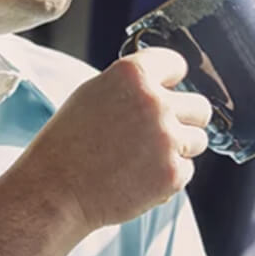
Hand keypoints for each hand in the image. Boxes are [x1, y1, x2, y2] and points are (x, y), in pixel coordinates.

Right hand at [21, 48, 211, 231]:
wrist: (55, 192)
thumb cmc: (66, 145)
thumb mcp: (92, 96)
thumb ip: (131, 87)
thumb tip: (161, 88)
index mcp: (132, 75)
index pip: (176, 64)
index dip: (170, 80)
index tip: (164, 92)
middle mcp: (155, 102)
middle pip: (199, 106)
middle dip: (184, 119)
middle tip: (156, 134)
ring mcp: (167, 139)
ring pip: (198, 139)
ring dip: (177, 149)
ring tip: (141, 159)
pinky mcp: (172, 173)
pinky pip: (186, 170)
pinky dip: (167, 177)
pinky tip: (136, 178)